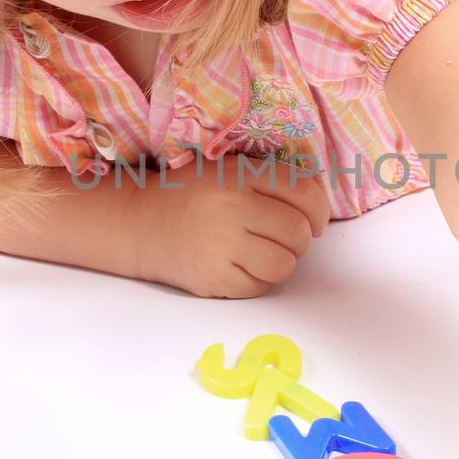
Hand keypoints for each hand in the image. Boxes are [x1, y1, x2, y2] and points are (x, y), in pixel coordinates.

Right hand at [131, 151, 330, 297]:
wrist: (139, 223)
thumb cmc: (192, 195)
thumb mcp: (229, 170)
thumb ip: (272, 179)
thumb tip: (319, 203)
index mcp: (238, 176)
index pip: (303, 193)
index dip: (319, 210)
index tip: (316, 218)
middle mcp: (231, 209)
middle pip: (298, 232)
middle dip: (301, 238)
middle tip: (286, 237)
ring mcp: (221, 247)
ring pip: (284, 265)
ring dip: (283, 261)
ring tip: (265, 252)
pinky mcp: (212, 279)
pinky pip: (259, 287)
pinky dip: (259, 280)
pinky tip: (243, 265)